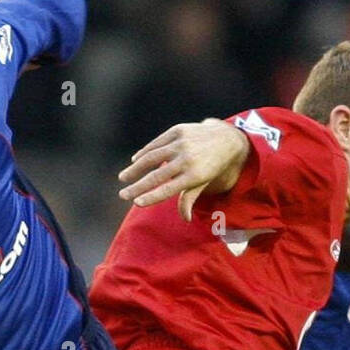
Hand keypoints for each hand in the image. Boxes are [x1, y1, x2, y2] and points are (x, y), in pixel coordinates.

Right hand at [117, 120, 250, 220]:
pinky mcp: (178, 131)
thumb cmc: (214, 166)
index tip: (136, 202)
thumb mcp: (206, 183)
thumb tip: (185, 218)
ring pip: (152, 157)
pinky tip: (135, 161)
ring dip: (135, 169)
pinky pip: (156, 144)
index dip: (151, 196)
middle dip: (137, 187)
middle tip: (122, 195)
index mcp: (195, 175)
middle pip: (157, 176)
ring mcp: (181, 143)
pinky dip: (144, 152)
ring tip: (123, 178)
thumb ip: (191, 198)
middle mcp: (187, 159)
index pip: (169, 189)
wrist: (227, 138)